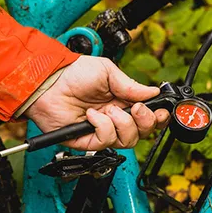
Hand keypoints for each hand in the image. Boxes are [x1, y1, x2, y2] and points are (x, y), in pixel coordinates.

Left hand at [25, 56, 169, 149]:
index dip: (158, 117)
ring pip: (127, 141)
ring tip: (108, 109)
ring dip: (122, 124)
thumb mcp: (107, 71)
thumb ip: (130, 85)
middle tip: (136, 108)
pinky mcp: (88, 140)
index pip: (147, 115)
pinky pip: (106, 141)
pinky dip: (102, 127)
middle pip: (142, 132)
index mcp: (122, 101)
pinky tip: (92, 115)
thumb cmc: (73, 74)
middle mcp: (114, 118)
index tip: (162, 112)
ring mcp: (101, 130)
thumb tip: (153, 93)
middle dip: (145, 122)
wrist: (49, 83)